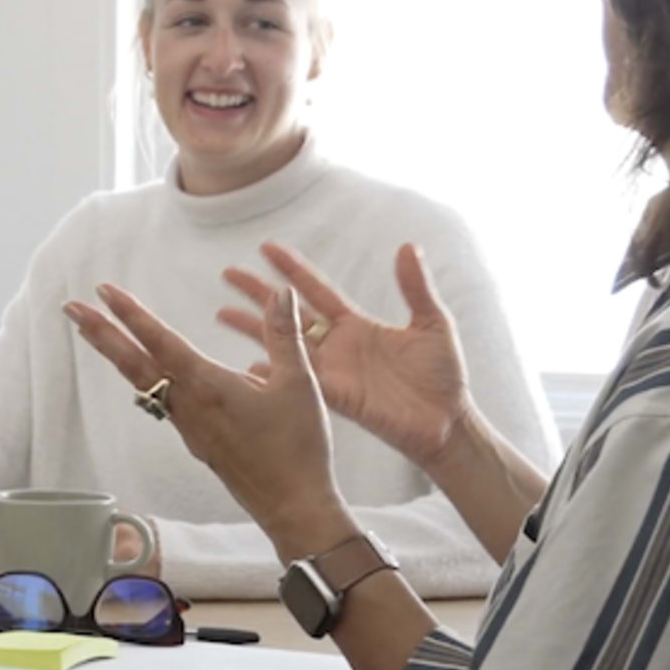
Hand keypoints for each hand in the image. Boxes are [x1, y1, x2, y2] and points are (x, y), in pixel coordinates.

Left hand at [63, 280, 348, 555]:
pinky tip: (149, 376)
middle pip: (133, 363)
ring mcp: (188, 427)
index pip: (160, 341)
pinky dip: (144, 380)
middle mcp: (188, 406)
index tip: (103, 292)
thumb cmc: (297, 448)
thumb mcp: (299, 384)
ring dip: (118, 355)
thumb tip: (281, 292)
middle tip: (71, 308)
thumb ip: (284, 335)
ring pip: (144, 384)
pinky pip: (161, 403)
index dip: (131, 313)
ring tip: (97, 334)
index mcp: (207, 386)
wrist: (292, 506)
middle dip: (101, 333)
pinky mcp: (196, 442)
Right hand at [220, 241, 472, 472]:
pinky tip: (246, 368)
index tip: (267, 248)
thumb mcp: (433, 324)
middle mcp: (337, 345)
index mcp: (357, 325)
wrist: (447, 423)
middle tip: (228, 274)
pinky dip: (271, 374)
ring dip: (253, 329)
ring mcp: (332, 371)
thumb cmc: (443, 376)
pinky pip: (296, 381)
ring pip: (283, 344)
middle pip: (288, 313)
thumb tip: (409, 246)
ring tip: (222, 314)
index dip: (293, 269)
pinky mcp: (334, 397)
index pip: (317, 290)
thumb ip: (416, 288)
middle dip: (258, 293)